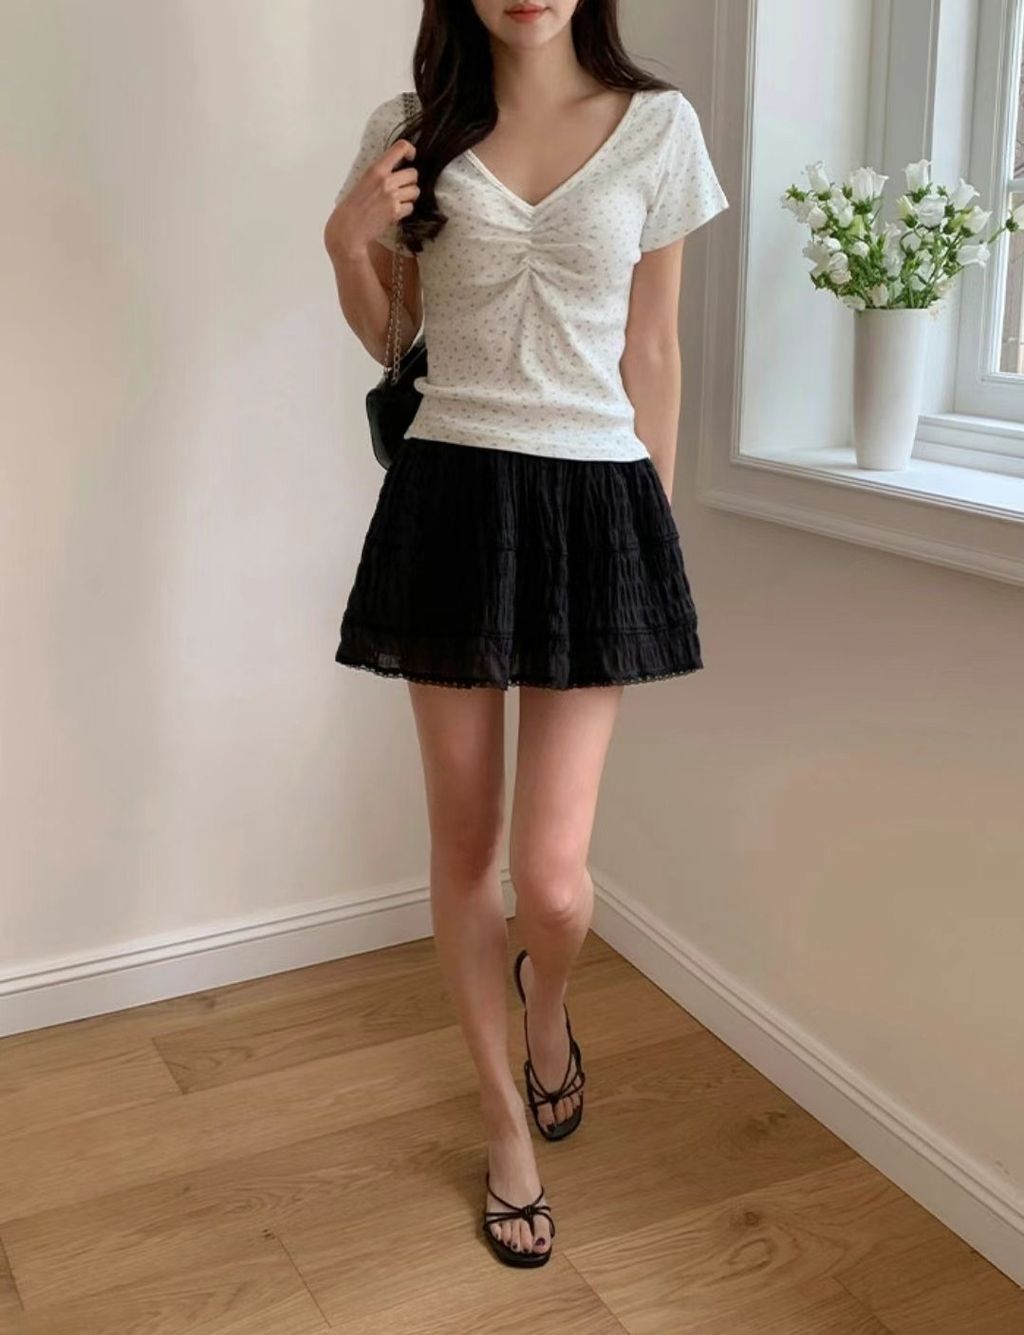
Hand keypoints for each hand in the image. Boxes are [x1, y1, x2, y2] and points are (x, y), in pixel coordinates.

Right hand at [325, 138, 418, 261]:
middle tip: (401, 188)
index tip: (411, 157)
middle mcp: (386, 180)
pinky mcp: (396, 211)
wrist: (348, 226)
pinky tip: (394, 212)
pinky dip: (405, 210)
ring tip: (397, 201)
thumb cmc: (354, 205)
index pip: (401, 148)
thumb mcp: (365, 180)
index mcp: (376, 168)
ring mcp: (392, 196)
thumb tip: (399, 169)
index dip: (410, 150)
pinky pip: (410, 207)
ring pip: (415, 191)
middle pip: (413, 174)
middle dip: (410, 181)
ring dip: (409, 196)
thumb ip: (381, 172)